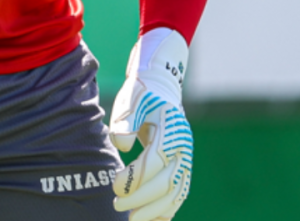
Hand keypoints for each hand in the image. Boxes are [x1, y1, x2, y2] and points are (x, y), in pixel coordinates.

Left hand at [109, 28, 192, 220]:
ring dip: (154, 210)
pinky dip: (167, 210)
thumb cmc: (141, 96)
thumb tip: (122, 145)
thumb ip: (124, 120)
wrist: (160, 91)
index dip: (135, 177)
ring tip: (132, 220)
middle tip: (117, 205)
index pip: (155, 161)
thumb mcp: (130, 99)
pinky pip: (179, 194)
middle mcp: (183, 146)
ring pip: (175, 193)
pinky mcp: (183, 168)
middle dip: (141, 198)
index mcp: (171, 128)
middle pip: (166, 181)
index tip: (114, 184)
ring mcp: (186, 159)